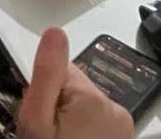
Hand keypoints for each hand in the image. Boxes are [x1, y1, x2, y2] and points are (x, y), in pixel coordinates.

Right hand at [18, 29, 133, 138]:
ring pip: (84, 106)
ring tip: (61, 137)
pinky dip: (86, 130)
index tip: (38, 112)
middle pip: (73, 88)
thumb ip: (46, 75)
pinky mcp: (124, 135)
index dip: (42, 90)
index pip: (59, 70)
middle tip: (48, 131)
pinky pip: (98, 121)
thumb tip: (54, 32)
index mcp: (91, 96)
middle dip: (58, 105)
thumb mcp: (36, 120)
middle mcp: (113, 107)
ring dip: (72, 119)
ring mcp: (122, 125)